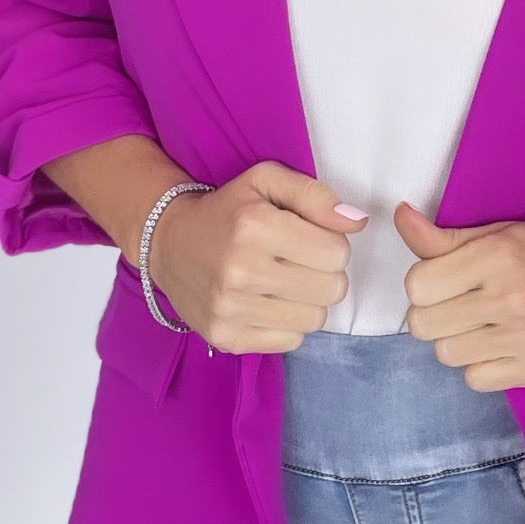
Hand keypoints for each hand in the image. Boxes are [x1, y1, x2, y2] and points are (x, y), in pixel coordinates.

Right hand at [146, 161, 368, 354]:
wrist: (167, 244)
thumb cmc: (228, 210)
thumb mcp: (266, 181)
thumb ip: (315, 195)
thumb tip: (357, 221)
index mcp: (255, 227)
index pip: (337, 253)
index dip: (331, 243)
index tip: (309, 238)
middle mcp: (240, 271)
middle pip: (332, 289)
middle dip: (324, 274)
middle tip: (300, 262)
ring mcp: (231, 309)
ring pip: (315, 319)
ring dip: (309, 301)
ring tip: (285, 282)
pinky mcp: (226, 338)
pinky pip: (291, 342)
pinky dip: (288, 324)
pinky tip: (268, 303)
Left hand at [395, 202, 524, 391]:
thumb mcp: (496, 234)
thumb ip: (442, 237)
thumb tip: (399, 215)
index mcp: (496, 257)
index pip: (417, 285)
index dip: (423, 283)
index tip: (442, 280)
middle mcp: (510, 299)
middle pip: (424, 324)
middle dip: (432, 314)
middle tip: (456, 305)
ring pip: (446, 354)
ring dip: (455, 340)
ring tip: (478, 324)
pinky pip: (475, 379)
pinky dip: (478, 365)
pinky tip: (496, 344)